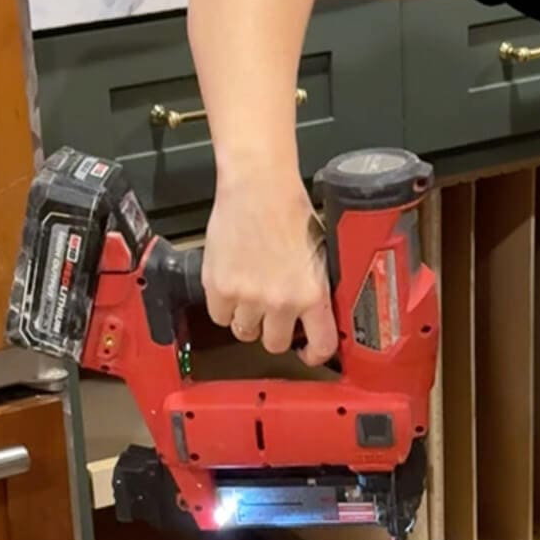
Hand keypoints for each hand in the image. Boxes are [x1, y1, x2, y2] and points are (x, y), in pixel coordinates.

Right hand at [201, 170, 337, 362]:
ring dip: (248, 319)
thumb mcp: (321, 255)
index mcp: (312, 294)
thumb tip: (319, 316)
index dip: (314, 354)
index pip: (320, 346)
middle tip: (272, 314)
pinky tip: (233, 288)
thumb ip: (318, 290)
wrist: (258, 186)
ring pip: (244, 332)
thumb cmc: (290, 211)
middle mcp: (280, 301)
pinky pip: (219, 317)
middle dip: (275, 332)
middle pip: (275, 344)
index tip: (307, 352)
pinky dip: (224, 307)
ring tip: (251, 295)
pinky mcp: (218, 287)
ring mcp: (247, 296)